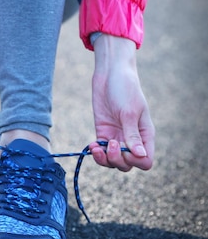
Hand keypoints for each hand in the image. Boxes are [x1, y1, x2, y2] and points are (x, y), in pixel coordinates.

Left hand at [90, 35, 154, 171]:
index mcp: (145, 135)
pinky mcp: (104, 133)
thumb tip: (140, 155)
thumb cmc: (125, 88)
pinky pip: (101, 151)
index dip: (135, 161)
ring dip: (105, 159)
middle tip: (111, 143)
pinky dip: (97, 152)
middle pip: (128, 164)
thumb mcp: (129, 111)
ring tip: (97, 147)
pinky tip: (92, 145)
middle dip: (118, 160)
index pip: (146, 161)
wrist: (110, 74)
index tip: (125, 147)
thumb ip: (132, 134)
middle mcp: (132, 139)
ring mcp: (117, 137)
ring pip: (113, 161)